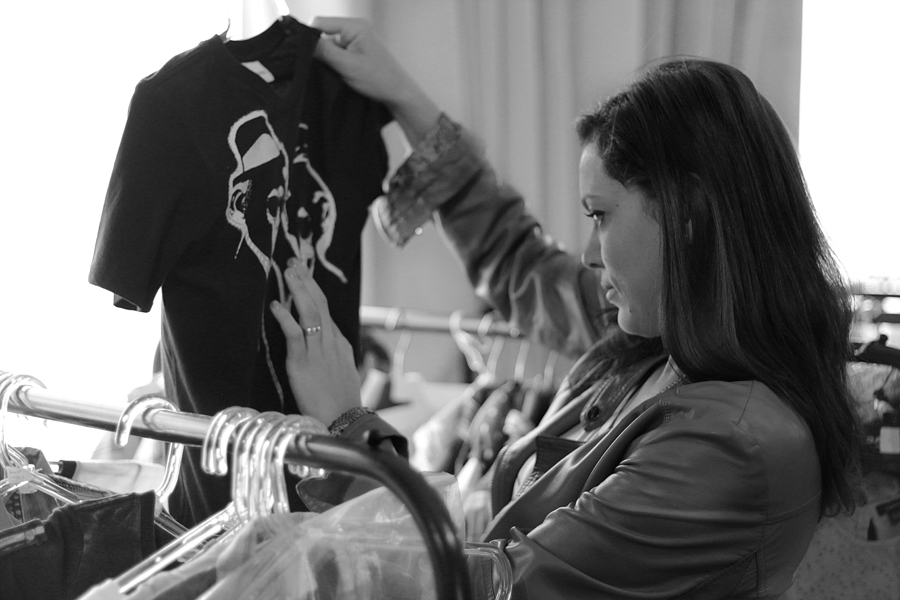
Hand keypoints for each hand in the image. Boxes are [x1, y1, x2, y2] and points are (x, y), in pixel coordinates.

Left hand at [270, 260, 360, 425]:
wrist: (343, 421)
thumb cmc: (341, 402)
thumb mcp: (344, 374)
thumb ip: (335, 357)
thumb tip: (330, 348)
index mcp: (340, 344)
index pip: (326, 312)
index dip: (314, 291)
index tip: (304, 275)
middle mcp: (331, 343)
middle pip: (320, 304)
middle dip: (307, 282)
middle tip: (295, 262)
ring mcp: (318, 352)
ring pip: (310, 313)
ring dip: (299, 290)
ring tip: (289, 272)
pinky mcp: (303, 363)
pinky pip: (295, 335)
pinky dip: (286, 318)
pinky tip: (276, 305)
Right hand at [312, 16, 440, 145]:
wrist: (398, 93)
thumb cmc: (378, 79)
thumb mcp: (346, 66)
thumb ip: (324, 51)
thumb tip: (301, 41)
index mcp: (355, 26)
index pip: (319, 22)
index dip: (309, 37)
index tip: (304, 55)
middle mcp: (355, 28)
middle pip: (323, 32)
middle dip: (319, 49)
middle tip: (322, 66)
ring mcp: (356, 39)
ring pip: (329, 44)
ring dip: (327, 58)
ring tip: (334, 72)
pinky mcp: (356, 50)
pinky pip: (337, 51)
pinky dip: (334, 62)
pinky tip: (338, 73)